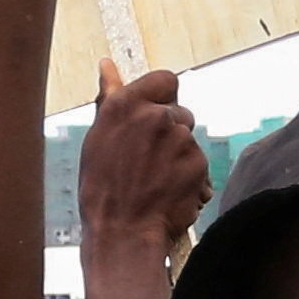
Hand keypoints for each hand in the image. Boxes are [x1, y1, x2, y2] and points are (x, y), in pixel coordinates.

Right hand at [77, 59, 209, 298]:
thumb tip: (107, 63)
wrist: (122, 234)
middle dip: (169, 133)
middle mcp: (155, 116)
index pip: (165, 80)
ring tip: (155, 181)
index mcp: (125, 106)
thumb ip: (110, 97)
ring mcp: (179, 139)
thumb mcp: (99, 138)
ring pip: (189, 140)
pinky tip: (169, 192)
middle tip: (147, 162)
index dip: (162, 98)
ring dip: (179, 156)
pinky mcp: (198, 161)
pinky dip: (190, 176)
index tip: (153, 116)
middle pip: (179, 112)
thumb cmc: (102, 188)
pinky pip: (199, 163)